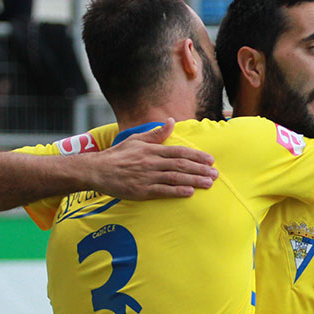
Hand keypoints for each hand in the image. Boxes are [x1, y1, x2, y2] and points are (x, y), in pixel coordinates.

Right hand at [86, 118, 217, 199]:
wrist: (97, 170)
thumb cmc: (118, 155)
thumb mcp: (136, 140)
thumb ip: (156, 134)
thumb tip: (170, 121)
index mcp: (152, 150)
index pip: (179, 152)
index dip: (197, 156)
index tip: (210, 160)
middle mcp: (152, 162)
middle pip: (181, 165)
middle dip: (200, 169)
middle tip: (215, 174)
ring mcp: (147, 177)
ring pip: (175, 178)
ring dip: (194, 180)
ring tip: (208, 183)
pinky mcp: (141, 190)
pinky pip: (162, 191)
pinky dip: (177, 191)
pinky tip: (190, 192)